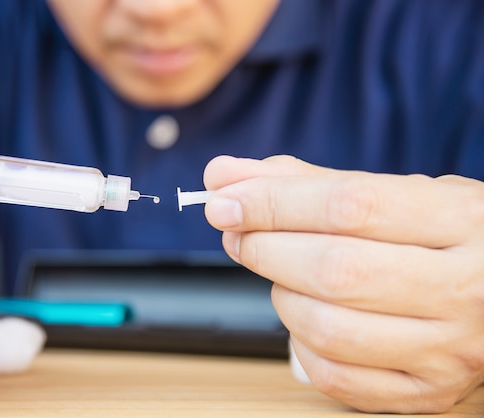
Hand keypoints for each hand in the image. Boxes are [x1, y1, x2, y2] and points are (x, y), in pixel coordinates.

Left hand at [203, 155, 483, 413]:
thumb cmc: (443, 237)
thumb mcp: (396, 193)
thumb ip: (308, 183)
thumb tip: (224, 177)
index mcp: (462, 221)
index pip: (349, 206)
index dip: (273, 202)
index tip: (225, 200)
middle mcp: (464, 289)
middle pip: (334, 270)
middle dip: (264, 247)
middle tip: (238, 233)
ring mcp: (447, 349)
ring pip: (328, 328)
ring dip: (281, 296)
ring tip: (282, 274)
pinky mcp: (425, 391)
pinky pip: (336, 377)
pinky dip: (300, 344)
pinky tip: (307, 317)